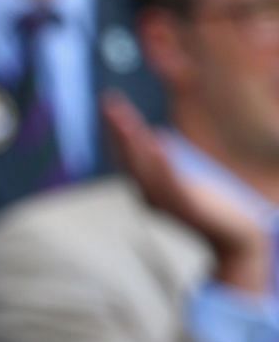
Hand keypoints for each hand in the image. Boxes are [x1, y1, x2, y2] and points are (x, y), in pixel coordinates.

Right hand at [104, 92, 272, 293]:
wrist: (233, 239)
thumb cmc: (211, 212)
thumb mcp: (185, 183)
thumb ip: (167, 165)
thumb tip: (158, 139)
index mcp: (149, 187)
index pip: (130, 153)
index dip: (119, 129)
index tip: (110, 102)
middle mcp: (152, 193)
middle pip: (131, 157)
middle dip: (120, 130)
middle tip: (109, 103)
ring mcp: (168, 201)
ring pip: (145, 168)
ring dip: (134, 143)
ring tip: (124, 120)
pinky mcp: (189, 206)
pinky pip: (172, 183)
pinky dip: (163, 166)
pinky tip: (158, 147)